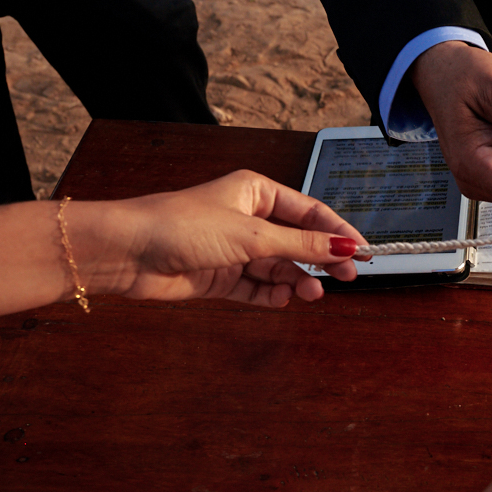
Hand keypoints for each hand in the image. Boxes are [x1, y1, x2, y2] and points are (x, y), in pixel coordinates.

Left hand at [78, 170, 367, 306]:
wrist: (128, 252)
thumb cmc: (181, 226)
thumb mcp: (252, 234)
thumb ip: (302, 244)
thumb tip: (345, 246)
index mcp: (257, 192)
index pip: (311, 212)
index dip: (338, 231)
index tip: (363, 251)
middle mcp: (248, 219)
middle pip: (299, 241)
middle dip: (322, 259)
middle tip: (346, 276)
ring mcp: (235, 249)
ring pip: (280, 268)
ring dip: (298, 281)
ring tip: (312, 293)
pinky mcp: (221, 277)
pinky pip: (257, 288)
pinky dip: (272, 295)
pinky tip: (282, 299)